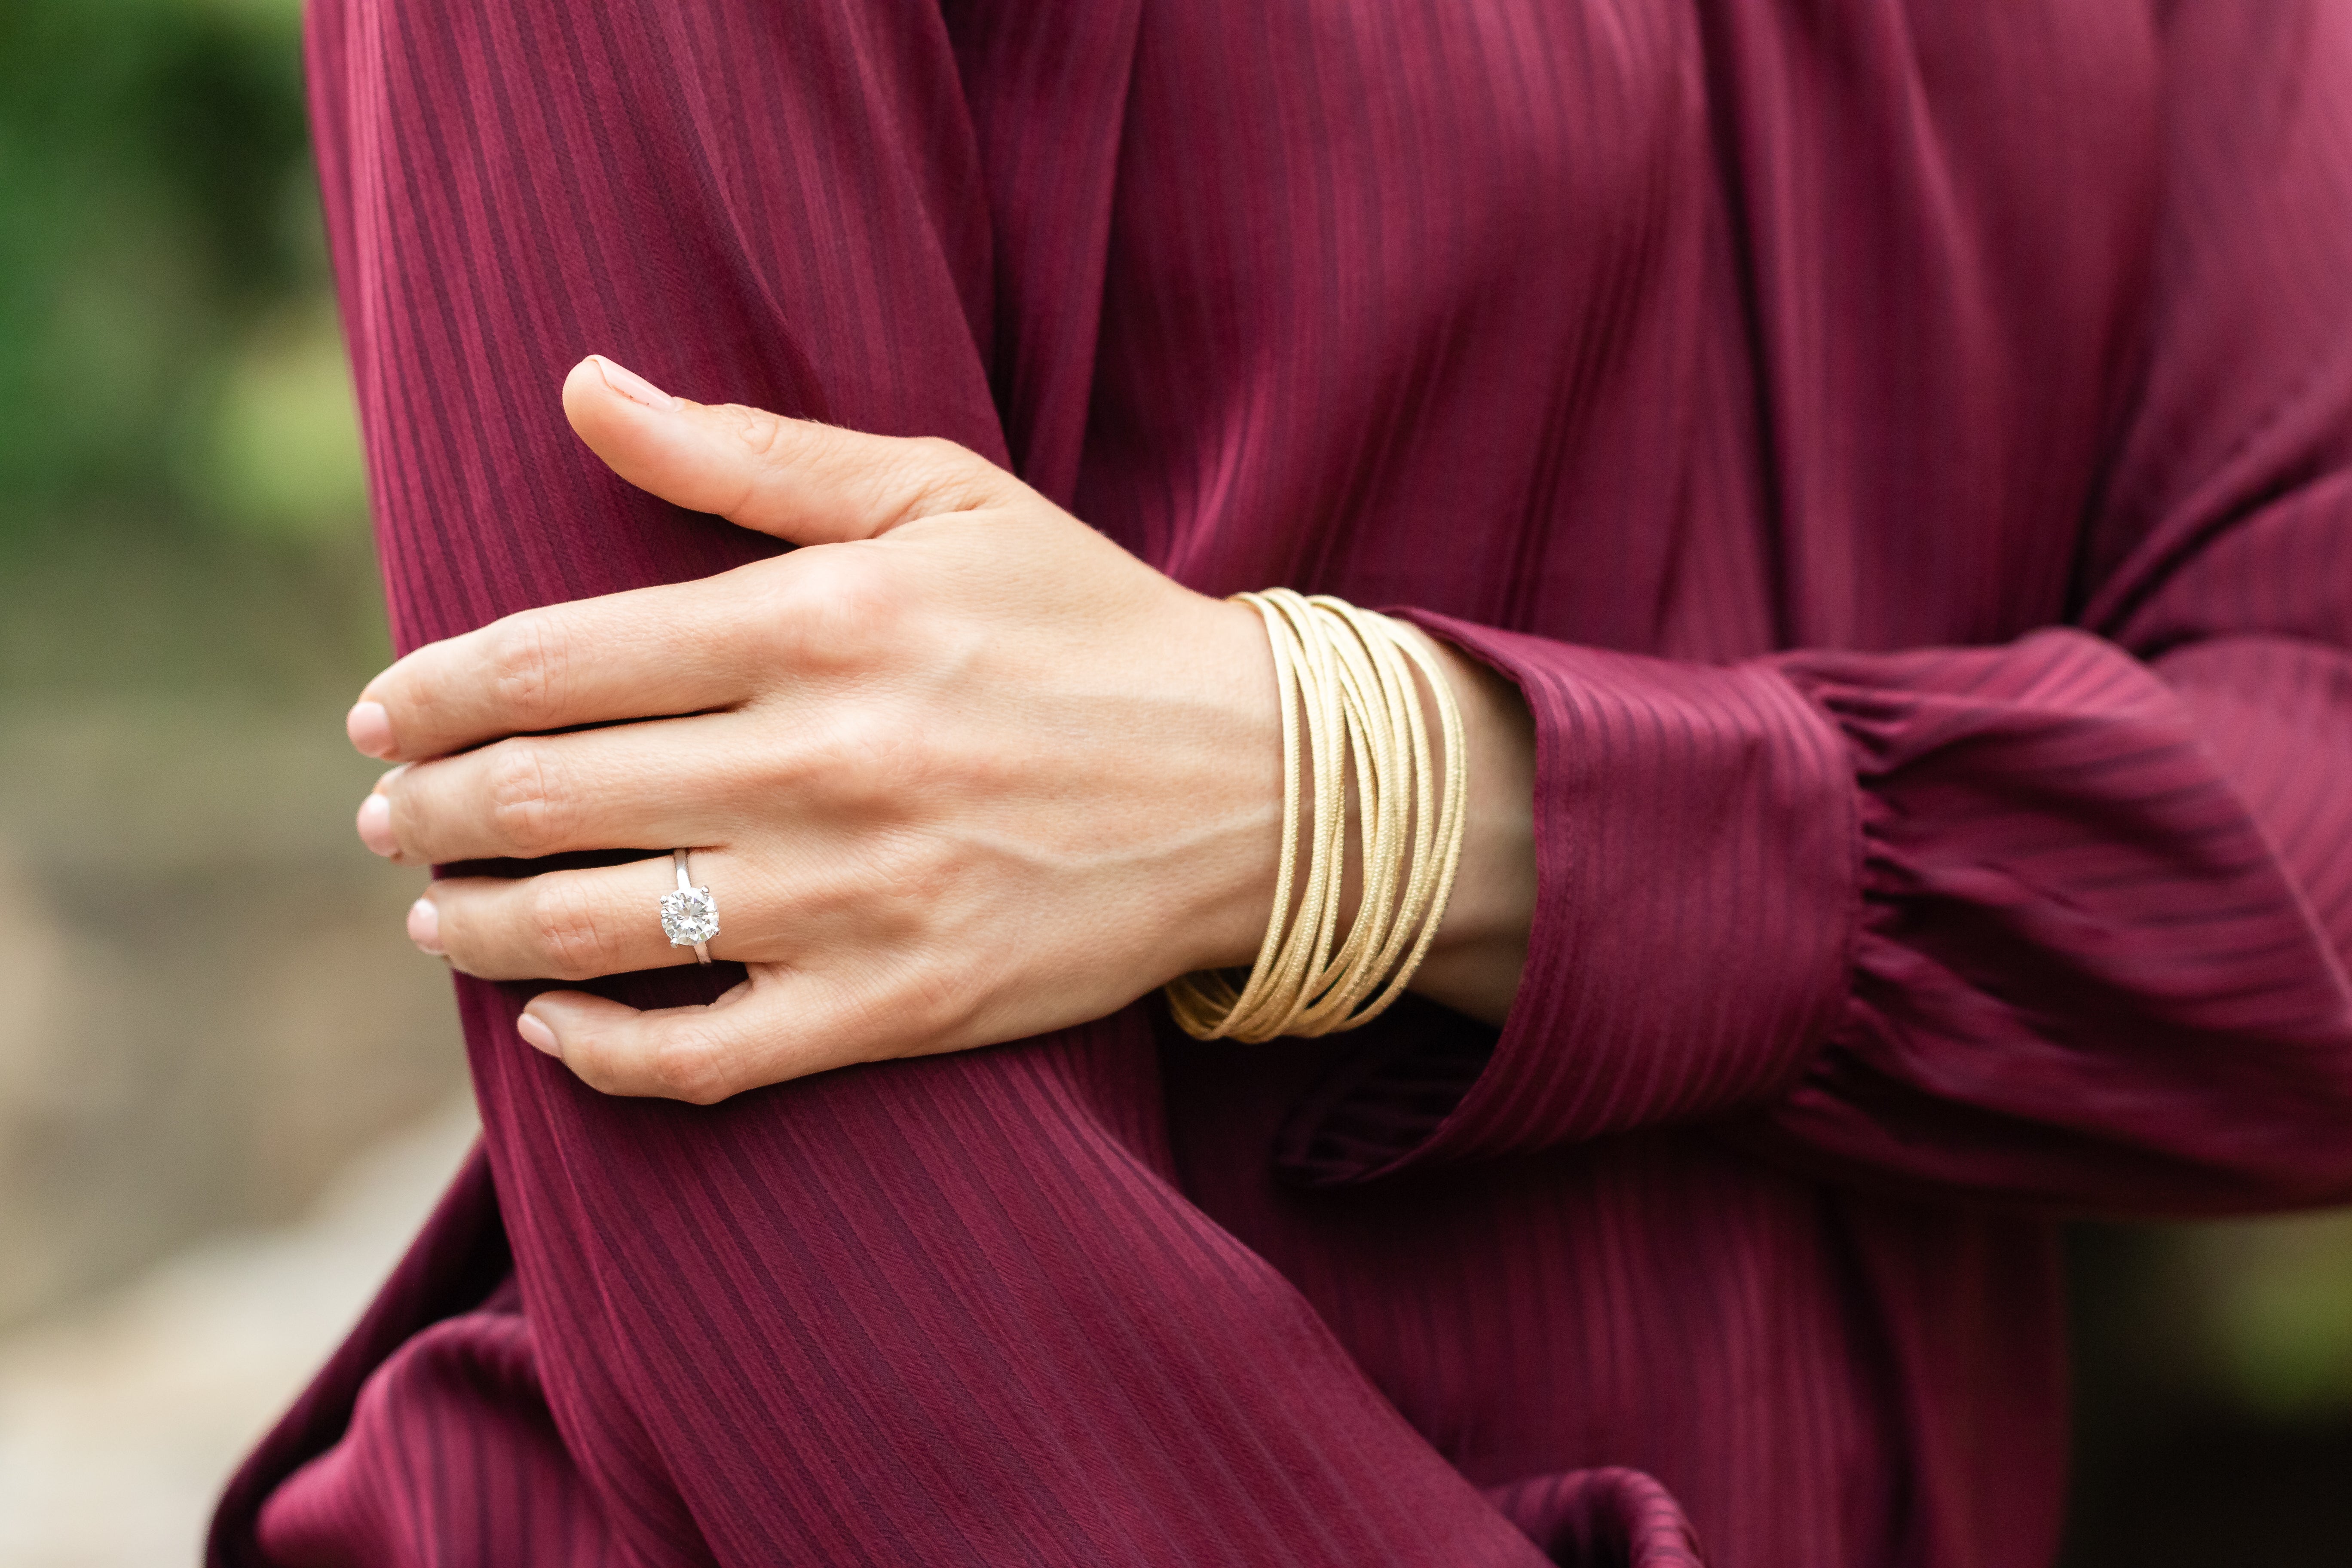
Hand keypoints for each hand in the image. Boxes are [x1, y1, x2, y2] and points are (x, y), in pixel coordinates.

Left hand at [350, 357, 1532, 1101]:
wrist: (1256, 784)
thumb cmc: (1087, 623)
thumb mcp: (941, 497)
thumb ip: (751, 456)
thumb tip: (586, 390)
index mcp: (822, 622)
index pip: (556, 662)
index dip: (434, 694)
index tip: (382, 717)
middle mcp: (824, 761)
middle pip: (552, 797)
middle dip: (432, 813)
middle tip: (389, 819)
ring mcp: (859, 898)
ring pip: (600, 932)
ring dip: (480, 927)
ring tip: (437, 915)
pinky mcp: (901, 1007)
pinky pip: (702, 1056)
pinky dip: (597, 1049)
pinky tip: (549, 1027)